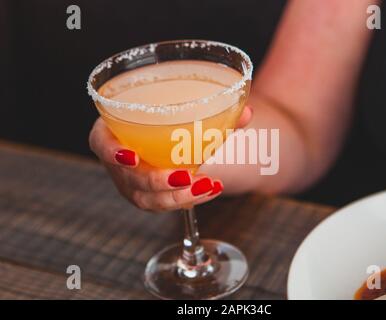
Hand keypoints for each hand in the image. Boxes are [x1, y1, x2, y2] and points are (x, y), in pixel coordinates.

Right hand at [88, 106, 252, 211]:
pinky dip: (186, 200)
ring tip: (206, 186)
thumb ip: (218, 112)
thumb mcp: (187, 113)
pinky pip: (162, 204)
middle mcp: (119, 161)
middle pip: (128, 178)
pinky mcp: (149, 195)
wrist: (173, 137)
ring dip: (175, 197)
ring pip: (145, 199)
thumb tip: (247, 111)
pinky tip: (210, 190)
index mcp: (115, 131)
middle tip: (185, 175)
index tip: (133, 157)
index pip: (100, 142)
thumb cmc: (173, 120)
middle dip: (156, 181)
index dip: (111, 153)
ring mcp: (132, 183)